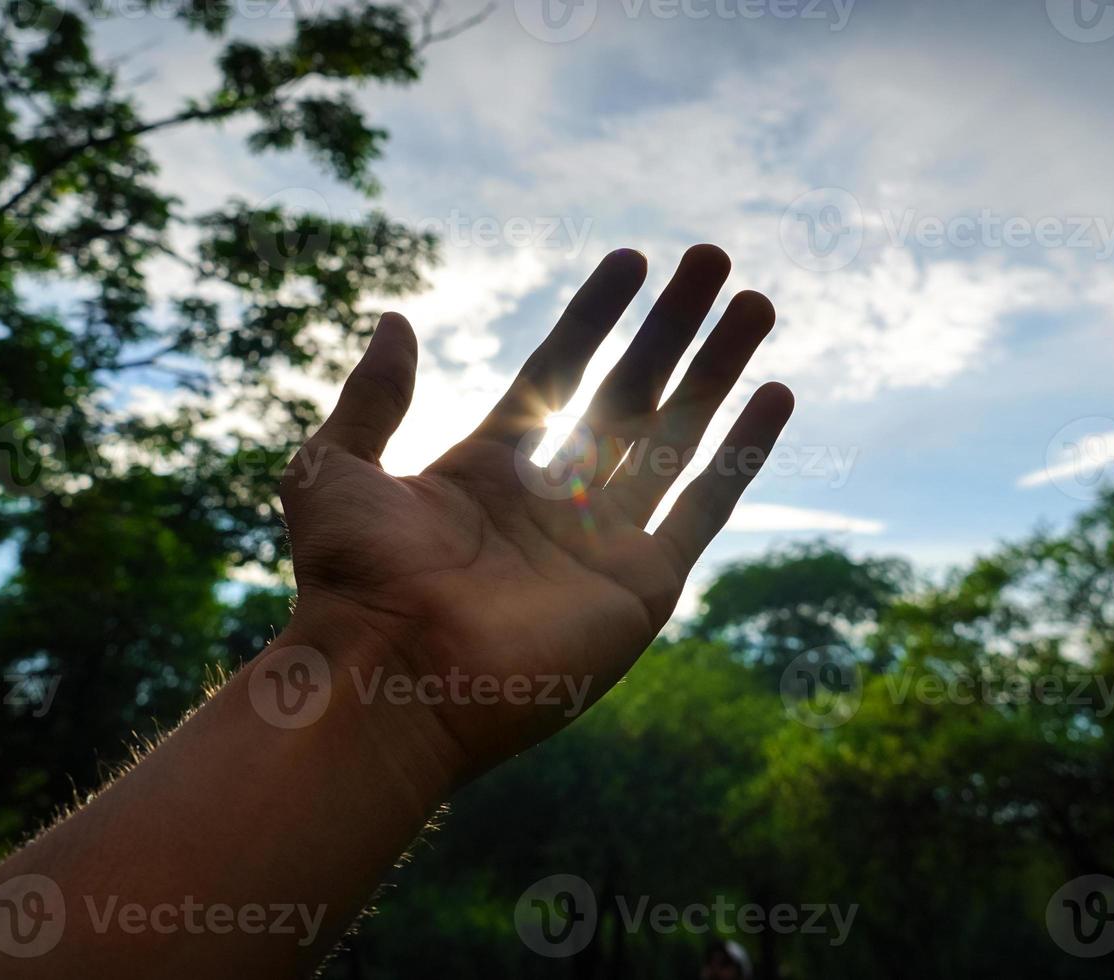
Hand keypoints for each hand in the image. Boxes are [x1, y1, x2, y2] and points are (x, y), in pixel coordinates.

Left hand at [280, 245, 792, 781]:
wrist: (389, 677)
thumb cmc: (350, 583)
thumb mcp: (337, 468)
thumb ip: (374, 395)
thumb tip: (398, 320)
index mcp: (486, 472)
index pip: (558, 373)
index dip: (596, 317)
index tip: (632, 260)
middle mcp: (554, 503)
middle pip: (630, 396)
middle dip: (672, 329)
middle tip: (711, 261)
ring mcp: (603, 544)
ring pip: (677, 437)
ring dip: (718, 370)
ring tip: (755, 303)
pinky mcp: (642, 586)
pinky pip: (705, 507)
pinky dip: (744, 452)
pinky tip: (776, 393)